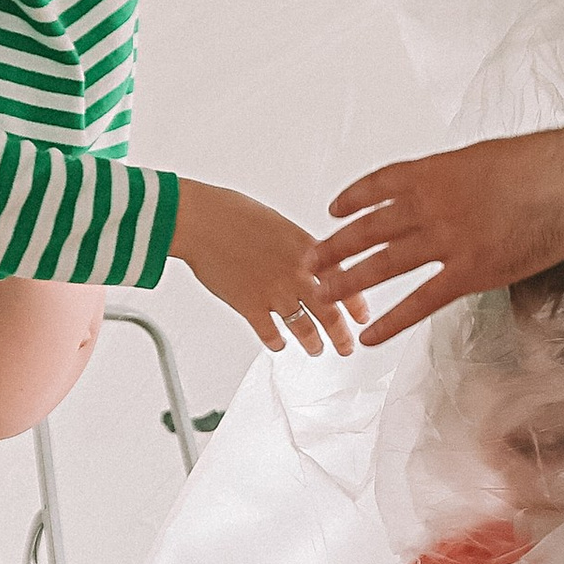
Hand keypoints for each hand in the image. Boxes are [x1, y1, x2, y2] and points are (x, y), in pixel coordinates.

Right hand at [171, 180, 355, 353]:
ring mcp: (274, 293)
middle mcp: (296, 274)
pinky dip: (277, 342)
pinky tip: (279, 344)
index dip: (356, 303)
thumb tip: (311, 262)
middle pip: (330, 312)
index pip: (344, 281)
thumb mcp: (280, 224)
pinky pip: (271, 334)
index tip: (362, 316)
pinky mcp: (250, 307)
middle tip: (346, 346)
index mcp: (306, 250)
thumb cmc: (233, 214)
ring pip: (304, 328)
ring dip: (313, 343)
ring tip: (317, 349)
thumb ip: (300, 248)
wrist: (202, 221)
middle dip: (342, 335)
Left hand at [311, 128, 563, 345]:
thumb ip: (464, 177)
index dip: (353, 199)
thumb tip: (462, 186)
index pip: (379, 185)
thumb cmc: (543, 163)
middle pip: (368, 229)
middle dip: (334, 247)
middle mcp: (429, 205)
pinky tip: (371, 335)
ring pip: (383, 264)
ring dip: (348, 281)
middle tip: (308, 262)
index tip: (333, 209)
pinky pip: (420, 301)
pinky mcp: (469, 272)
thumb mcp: (489, 158)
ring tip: (321, 296)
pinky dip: (392, 320)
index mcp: (434, 172)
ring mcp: (446, 240)